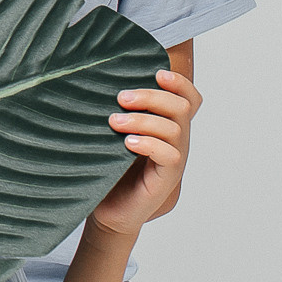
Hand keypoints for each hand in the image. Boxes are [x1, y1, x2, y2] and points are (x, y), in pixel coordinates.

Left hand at [89, 69, 201, 238]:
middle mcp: (175, 140)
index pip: (188, 99)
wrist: (106, 209)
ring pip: (174, 128)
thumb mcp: (110, 133)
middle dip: (151, 97)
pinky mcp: (166, 179)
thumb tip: (94, 78)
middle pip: (180, 107)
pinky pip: (171, 155)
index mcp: (166, 124)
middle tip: (121, 98)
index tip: (157, 73)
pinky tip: (128, 144)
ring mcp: (173, 159)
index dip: (180, 83)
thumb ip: (114, 110)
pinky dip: (150, 144)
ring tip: (114, 122)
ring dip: (143, 120)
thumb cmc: (107, 167)